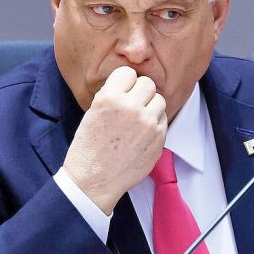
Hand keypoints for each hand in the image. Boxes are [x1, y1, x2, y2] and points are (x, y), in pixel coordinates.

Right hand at [63, 66, 166, 213]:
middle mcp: (131, 107)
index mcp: (110, 98)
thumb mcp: (93, 112)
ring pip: (160, 100)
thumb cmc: (89, 147)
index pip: (128, 73)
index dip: (125, 82)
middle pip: (148, 84)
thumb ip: (114, 95)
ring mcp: (148, 123)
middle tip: (132, 105)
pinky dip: (156, 123)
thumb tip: (132, 83)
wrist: (93, 180)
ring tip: (138, 119)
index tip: (122, 92)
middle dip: (140, 93)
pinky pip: (163, 119)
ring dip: (151, 107)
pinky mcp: (159, 138)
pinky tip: (142, 134)